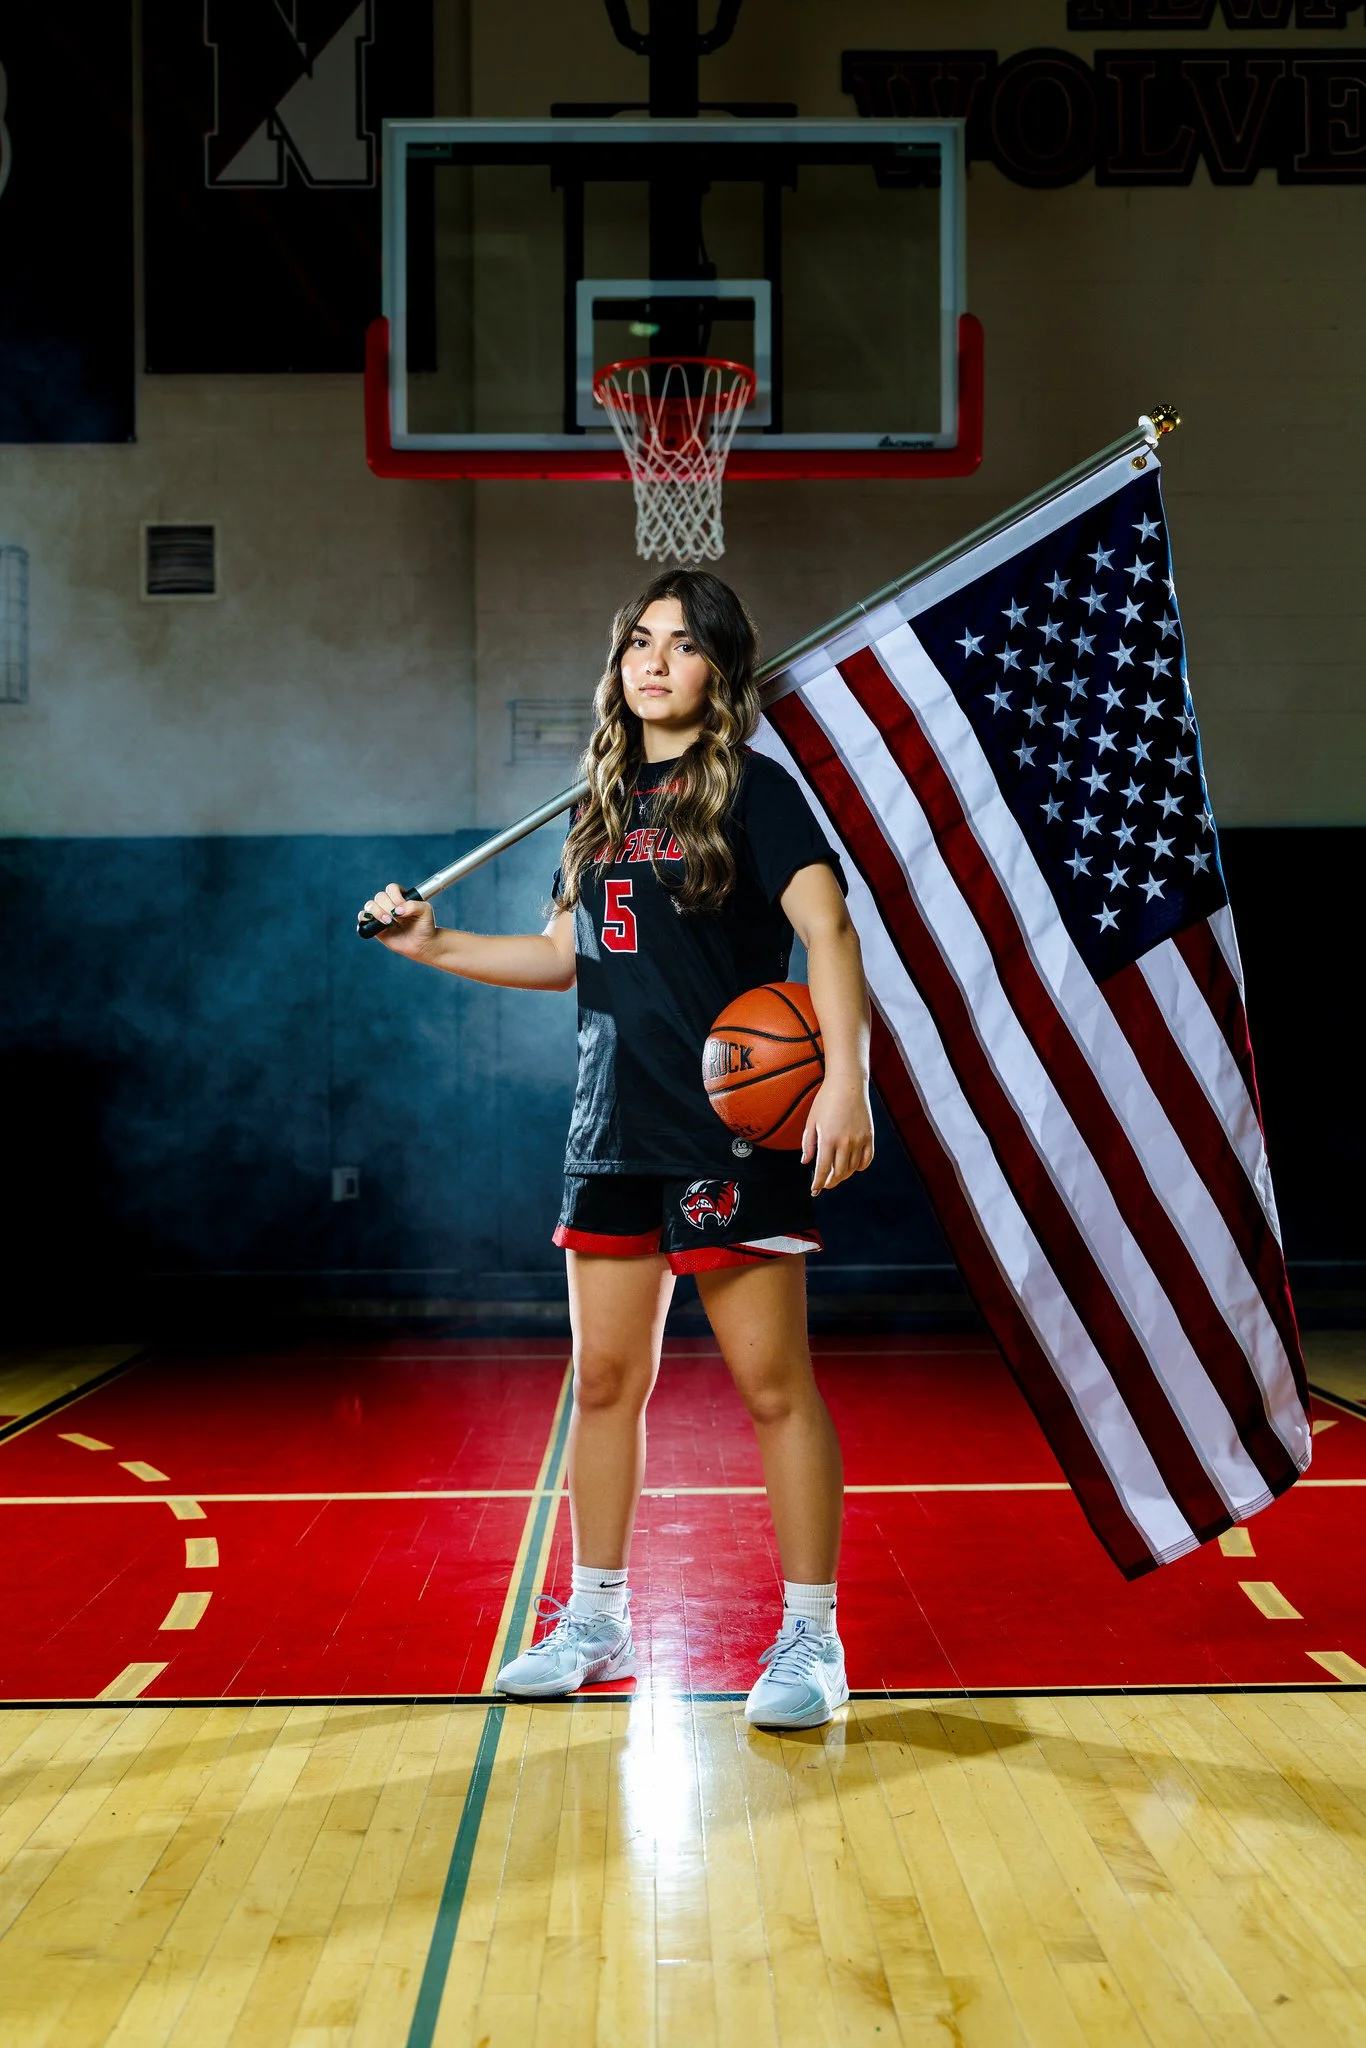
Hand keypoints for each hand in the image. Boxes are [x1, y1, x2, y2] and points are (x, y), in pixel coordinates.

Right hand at [359, 883, 436, 957]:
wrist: (422, 944)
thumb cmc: (425, 925)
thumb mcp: (426, 911)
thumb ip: (414, 905)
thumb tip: (397, 910)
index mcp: (400, 896)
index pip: (391, 888)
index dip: (396, 898)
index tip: (403, 910)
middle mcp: (389, 903)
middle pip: (380, 896)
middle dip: (389, 908)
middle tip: (399, 920)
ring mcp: (380, 914)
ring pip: (370, 905)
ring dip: (378, 913)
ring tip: (390, 923)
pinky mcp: (374, 926)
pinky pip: (363, 917)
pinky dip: (364, 917)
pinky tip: (374, 922)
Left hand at [801, 1076, 874, 1193]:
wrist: (848, 1084)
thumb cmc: (826, 1100)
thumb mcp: (812, 1120)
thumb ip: (808, 1143)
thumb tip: (806, 1161)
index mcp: (828, 1139)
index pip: (822, 1170)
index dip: (818, 1183)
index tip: (814, 1190)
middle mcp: (845, 1142)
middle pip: (838, 1173)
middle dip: (830, 1182)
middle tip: (825, 1184)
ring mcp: (859, 1140)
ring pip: (852, 1169)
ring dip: (843, 1176)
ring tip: (836, 1175)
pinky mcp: (869, 1136)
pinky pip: (867, 1160)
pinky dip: (860, 1167)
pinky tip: (852, 1167)